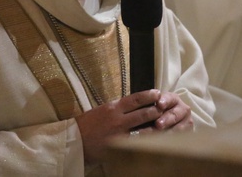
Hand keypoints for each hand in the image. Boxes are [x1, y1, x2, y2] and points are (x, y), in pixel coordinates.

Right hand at [75, 89, 191, 163]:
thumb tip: (132, 105)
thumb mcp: (101, 110)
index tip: (158, 93)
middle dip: (157, 112)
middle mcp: (118, 119)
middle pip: (144, 113)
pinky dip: (147, 143)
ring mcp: (120, 135)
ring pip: (144, 131)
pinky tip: (156, 143)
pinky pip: (137, 145)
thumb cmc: (86, 124)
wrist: (74, 140)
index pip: (135, 99)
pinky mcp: (119, 148)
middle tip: (167, 110)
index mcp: (113, 107)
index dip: (149, 95)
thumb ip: (117, 108)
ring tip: (167, 127)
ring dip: (157, 129)